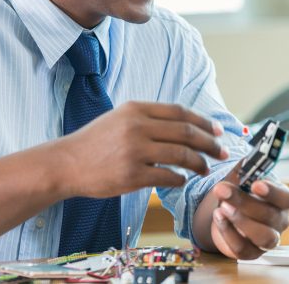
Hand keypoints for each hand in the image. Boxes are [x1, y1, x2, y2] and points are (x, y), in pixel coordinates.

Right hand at [57, 102, 228, 197]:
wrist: (66, 163)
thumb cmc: (95, 142)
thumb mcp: (120, 118)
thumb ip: (148, 117)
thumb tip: (185, 124)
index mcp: (136, 109)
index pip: (180, 112)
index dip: (203, 122)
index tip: (217, 131)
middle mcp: (137, 126)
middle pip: (186, 132)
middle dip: (210, 143)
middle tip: (222, 151)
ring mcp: (134, 151)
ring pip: (181, 155)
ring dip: (199, 163)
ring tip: (205, 168)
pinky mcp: (131, 176)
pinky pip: (167, 177)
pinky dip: (180, 179)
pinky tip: (183, 180)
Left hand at [208, 166, 288, 259]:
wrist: (233, 211)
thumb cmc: (243, 190)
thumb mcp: (244, 176)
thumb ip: (245, 168)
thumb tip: (244, 162)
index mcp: (283, 200)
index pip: (286, 198)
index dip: (272, 192)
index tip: (255, 184)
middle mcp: (280, 221)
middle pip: (270, 216)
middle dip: (244, 202)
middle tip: (222, 190)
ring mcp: (268, 240)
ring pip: (262, 236)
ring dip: (240, 221)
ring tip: (222, 207)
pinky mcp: (252, 253)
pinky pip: (242, 248)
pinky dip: (228, 233)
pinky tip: (217, 217)